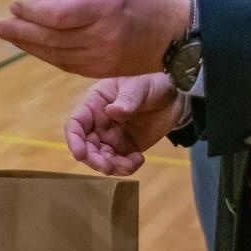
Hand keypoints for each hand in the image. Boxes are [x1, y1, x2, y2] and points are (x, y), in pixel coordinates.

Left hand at [0, 0, 189, 77]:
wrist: (173, 36)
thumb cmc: (137, 0)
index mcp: (105, 7)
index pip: (59, 15)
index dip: (32, 12)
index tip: (13, 4)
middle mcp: (102, 36)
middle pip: (52, 37)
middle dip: (18, 31)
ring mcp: (102, 57)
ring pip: (54, 53)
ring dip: (25, 44)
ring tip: (4, 33)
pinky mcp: (100, 71)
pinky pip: (64, 63)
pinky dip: (43, 54)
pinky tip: (27, 45)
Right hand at [64, 73, 186, 175]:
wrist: (176, 96)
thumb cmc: (152, 83)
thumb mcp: (140, 86)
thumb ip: (128, 98)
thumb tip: (111, 112)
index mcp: (94, 104)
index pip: (75, 123)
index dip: (74, 140)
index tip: (80, 155)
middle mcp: (98, 123)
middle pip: (86, 146)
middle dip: (93, 160)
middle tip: (108, 167)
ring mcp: (112, 137)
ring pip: (102, 158)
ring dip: (111, 167)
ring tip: (129, 165)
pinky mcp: (127, 148)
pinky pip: (120, 163)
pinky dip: (127, 167)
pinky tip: (139, 159)